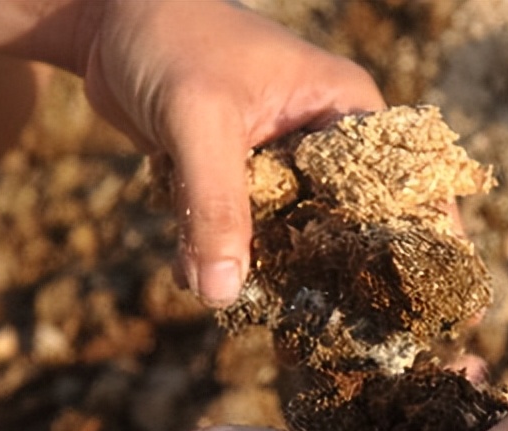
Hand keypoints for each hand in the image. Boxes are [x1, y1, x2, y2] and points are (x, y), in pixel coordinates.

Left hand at [77, 1, 385, 305]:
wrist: (106, 21)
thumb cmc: (169, 38)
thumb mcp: (200, 120)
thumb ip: (216, 206)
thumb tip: (222, 294)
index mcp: (344, 109)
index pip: (393, 186)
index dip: (402, 242)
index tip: (399, 301)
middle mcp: (322, 139)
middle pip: (343, 223)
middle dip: (321, 270)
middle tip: (314, 322)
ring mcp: (280, 163)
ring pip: (286, 235)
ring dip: (258, 268)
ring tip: (234, 296)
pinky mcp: (239, 180)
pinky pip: (240, 231)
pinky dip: (215, 253)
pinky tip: (189, 273)